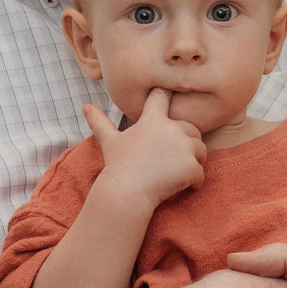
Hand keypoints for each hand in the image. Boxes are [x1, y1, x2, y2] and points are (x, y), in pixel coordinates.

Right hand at [83, 88, 206, 207]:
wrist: (126, 192)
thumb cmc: (118, 166)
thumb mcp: (109, 141)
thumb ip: (99, 122)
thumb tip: (85, 107)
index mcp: (153, 120)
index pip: (162, 96)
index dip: (166, 95)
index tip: (169, 95)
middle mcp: (171, 129)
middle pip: (192, 128)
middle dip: (186, 142)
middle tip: (172, 159)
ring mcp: (184, 147)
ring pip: (200, 150)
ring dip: (193, 161)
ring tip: (177, 172)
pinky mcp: (192, 166)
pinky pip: (201, 172)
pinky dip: (195, 181)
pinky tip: (183, 186)